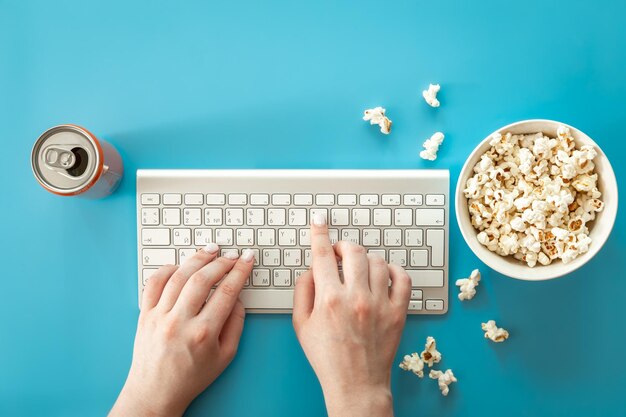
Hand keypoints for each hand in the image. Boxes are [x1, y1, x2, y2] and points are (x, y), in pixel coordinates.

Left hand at [109, 245, 254, 416]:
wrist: (155, 392)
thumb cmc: (191, 377)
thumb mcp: (225, 356)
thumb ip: (236, 324)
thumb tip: (237, 298)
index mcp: (203, 333)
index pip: (226, 291)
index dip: (240, 271)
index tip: (246, 259)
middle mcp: (179, 322)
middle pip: (202, 279)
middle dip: (221, 261)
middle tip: (231, 254)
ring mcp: (159, 317)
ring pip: (179, 276)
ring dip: (197, 259)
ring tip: (211, 250)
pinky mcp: (144, 315)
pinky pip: (153, 283)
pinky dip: (167, 269)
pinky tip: (180, 265)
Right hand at [293, 216, 410, 416]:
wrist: (356, 384)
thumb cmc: (327, 357)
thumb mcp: (301, 325)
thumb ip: (303, 291)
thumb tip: (312, 268)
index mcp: (329, 299)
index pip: (322, 254)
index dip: (319, 232)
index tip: (320, 219)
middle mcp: (356, 298)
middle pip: (353, 251)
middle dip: (343, 246)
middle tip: (338, 253)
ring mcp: (380, 304)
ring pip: (377, 260)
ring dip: (366, 259)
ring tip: (359, 269)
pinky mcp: (399, 312)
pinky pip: (403, 278)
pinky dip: (394, 270)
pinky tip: (384, 274)